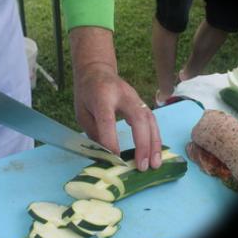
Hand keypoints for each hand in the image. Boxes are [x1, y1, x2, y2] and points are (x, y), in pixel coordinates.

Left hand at [70, 27, 161, 170]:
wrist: (97, 70)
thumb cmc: (86, 94)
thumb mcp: (81, 113)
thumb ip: (93, 132)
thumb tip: (106, 155)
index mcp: (102, 96)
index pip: (108, 119)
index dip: (112, 140)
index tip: (115, 159)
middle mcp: (122, 95)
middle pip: (138, 118)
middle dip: (143, 144)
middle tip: (142, 167)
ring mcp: (135, 97)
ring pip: (150, 119)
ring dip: (154, 144)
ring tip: (155, 164)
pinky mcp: (142, 102)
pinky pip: (152, 121)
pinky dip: (155, 138)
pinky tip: (156, 154)